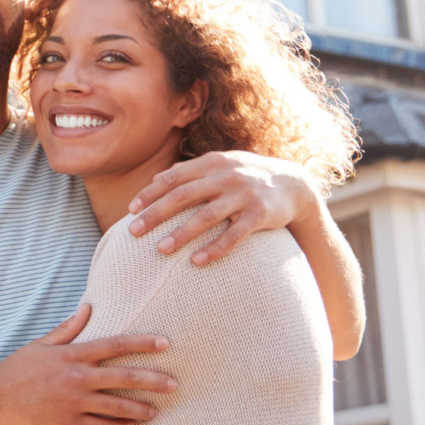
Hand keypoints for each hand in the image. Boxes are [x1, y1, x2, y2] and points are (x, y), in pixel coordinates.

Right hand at [0, 304, 174, 424]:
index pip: (114, 344)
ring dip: (140, 409)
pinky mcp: (66, 423)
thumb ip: (67, 328)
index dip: (142, 343)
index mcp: (71, 354)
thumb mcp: (39, 345)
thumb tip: (88, 307)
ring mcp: (72, 401)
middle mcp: (76, 376)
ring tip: (156, 411)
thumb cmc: (13, 371)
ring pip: (116, 406)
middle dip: (152, 380)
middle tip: (174, 383)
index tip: (165, 343)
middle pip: (123, 376)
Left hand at [126, 151, 320, 264]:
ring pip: (206, 216)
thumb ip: (191, 172)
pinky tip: (197, 262)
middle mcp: (226, 176)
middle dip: (156, 214)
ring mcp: (243, 195)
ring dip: (181, 233)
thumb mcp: (221, 166)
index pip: (173, 177)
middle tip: (134, 232)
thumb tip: (156, 180)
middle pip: (183, 195)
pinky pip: (234, 235)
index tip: (131, 210)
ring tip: (161, 250)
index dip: (150, 193)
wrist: (294, 185)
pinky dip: (215, 248)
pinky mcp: (260, 214)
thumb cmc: (246, 178)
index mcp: (212, 163)